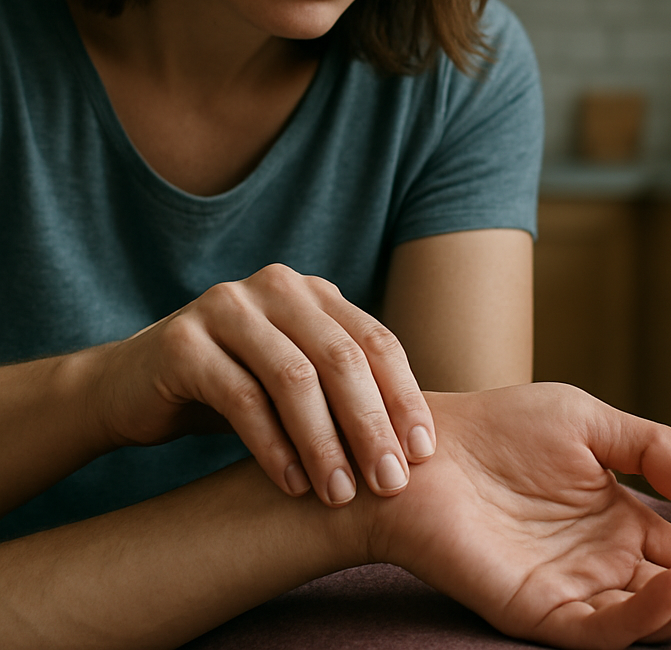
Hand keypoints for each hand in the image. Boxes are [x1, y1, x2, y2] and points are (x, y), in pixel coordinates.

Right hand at [95, 264, 434, 506]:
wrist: (134, 385)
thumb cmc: (235, 386)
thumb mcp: (297, 378)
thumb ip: (347, 387)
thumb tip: (421, 442)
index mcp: (314, 292)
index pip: (377, 341)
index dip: (404, 396)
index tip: (425, 452)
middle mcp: (277, 288)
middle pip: (342, 357)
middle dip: (372, 424)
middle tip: (391, 482)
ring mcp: (227, 307)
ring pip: (294, 377)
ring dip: (324, 442)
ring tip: (341, 495)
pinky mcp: (183, 342)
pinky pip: (241, 398)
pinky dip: (272, 446)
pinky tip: (293, 485)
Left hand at [365, 384, 670, 649]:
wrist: (429, 444)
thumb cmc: (503, 426)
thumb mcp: (589, 420)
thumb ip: (649, 446)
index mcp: (616, 519)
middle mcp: (600, 560)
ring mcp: (572, 587)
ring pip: (648, 615)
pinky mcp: (539, 608)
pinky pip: (600, 628)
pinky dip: (642, 615)